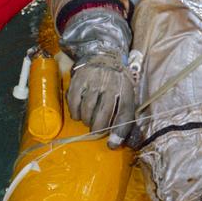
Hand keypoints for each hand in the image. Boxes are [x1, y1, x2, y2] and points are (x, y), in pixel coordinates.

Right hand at [61, 7, 135, 146]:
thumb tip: (115, 144)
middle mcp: (110, 86)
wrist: (104, 56)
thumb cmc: (117, 82)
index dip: (118, 132)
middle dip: (98, 128)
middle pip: (103, 115)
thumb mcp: (127, 96)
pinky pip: (74, 101)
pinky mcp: (79, 80)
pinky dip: (75, 112)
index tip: (111, 144)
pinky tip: (78, 115)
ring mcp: (93, 82)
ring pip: (88, 109)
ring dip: (87, 121)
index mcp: (126, 90)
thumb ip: (124, 119)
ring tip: (88, 122)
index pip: (124, 115)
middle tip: (96, 131)